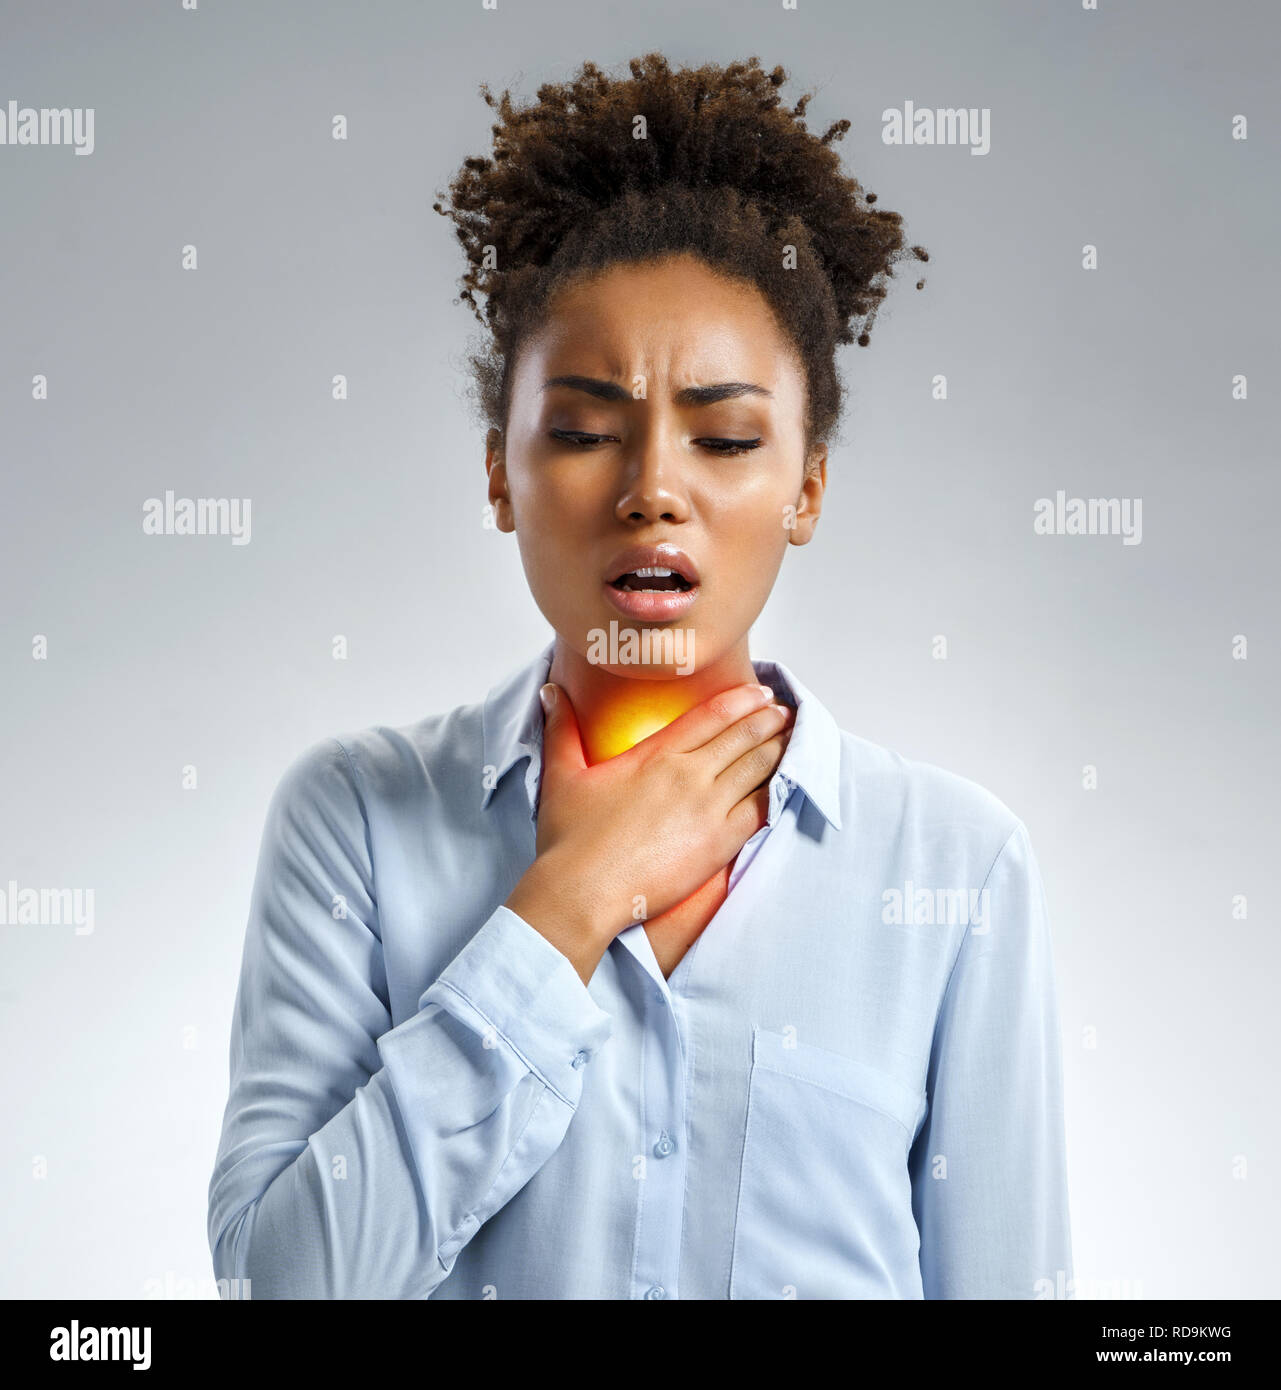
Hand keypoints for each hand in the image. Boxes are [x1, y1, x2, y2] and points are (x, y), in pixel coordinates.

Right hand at [504, 679, 793, 982]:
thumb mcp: (562, 775)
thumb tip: (551, 691)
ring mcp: (708, 808)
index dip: (741, 700)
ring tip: (795, 738)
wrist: (583, 891)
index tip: (761, 693)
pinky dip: (779, 791)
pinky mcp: (720, 843)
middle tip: (785, 711)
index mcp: (656, 754)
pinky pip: (762, 808)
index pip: (711, 715)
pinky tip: (789, 783)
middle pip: (742, 737)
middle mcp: (688, 774)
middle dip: (768, 720)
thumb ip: (561, 728)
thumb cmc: (570, 839)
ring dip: (780, 749)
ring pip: (758, 768)